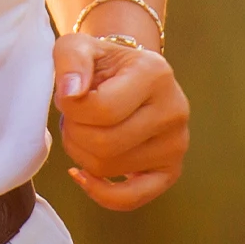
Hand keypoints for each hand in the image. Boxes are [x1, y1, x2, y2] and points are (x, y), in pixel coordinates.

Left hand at [52, 33, 187, 209]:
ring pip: (108, 168)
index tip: (68, 95)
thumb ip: (70, 60)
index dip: (71, 108)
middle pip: (105, 144)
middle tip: (72, 117)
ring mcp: (176, 144)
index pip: (102, 109)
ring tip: (84, 129)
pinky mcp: (170, 170)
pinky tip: (82, 174)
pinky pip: (132, 198)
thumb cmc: (102, 62)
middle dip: (73, 132)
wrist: (129, 74)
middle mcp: (174, 110)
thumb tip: (71, 94)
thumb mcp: (80, 45)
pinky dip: (101, 193)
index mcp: (155, 73)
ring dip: (80, 153)